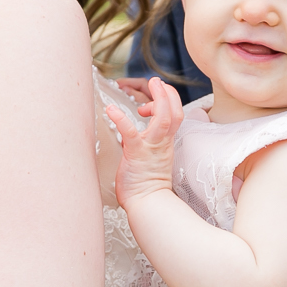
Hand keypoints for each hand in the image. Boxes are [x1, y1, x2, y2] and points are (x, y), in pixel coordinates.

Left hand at [106, 76, 182, 208]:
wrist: (146, 204)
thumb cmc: (145, 185)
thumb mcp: (149, 158)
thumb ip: (145, 143)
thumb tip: (131, 134)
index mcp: (165, 143)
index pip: (175, 116)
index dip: (170, 102)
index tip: (156, 98)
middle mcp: (162, 143)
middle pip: (174, 113)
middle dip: (168, 94)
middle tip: (157, 82)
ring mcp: (151, 147)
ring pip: (163, 119)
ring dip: (158, 99)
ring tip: (150, 84)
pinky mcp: (136, 154)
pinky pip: (130, 132)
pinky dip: (121, 119)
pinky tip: (111, 110)